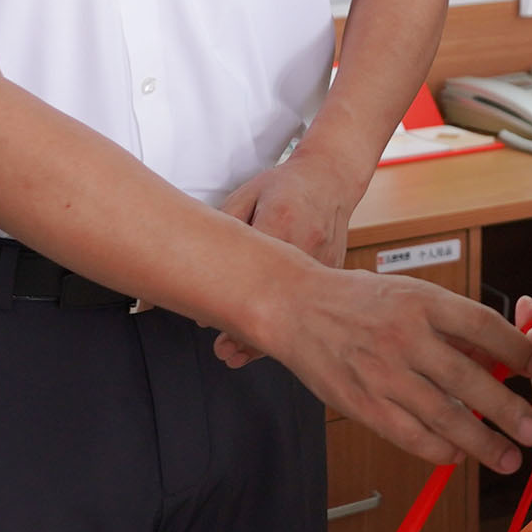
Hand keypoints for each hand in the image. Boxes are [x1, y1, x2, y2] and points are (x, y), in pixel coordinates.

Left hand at [215, 149, 370, 365]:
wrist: (330, 177)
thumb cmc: (284, 186)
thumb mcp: (245, 196)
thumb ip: (223, 230)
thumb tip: (196, 271)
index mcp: (281, 220)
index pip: (254, 272)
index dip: (231, 302)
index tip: (208, 323)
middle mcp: (307, 245)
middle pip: (278, 301)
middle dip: (249, 334)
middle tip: (223, 352)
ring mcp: (326, 262)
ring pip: (297, 312)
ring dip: (268, 338)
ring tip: (238, 354)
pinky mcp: (335, 273)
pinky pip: (311, 307)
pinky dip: (290, 325)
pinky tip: (269, 338)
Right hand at [252, 264, 531, 473]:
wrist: (295, 307)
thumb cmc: (359, 300)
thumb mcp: (410, 293)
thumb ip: (451, 323)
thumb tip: (499, 355)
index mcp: (422, 302)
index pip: (484, 326)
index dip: (517, 351)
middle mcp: (405, 337)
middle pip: (469, 379)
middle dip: (507, 409)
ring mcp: (382, 373)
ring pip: (442, 416)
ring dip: (480, 442)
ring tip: (507, 458)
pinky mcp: (362, 403)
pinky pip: (408, 434)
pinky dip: (437, 449)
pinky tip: (457, 456)